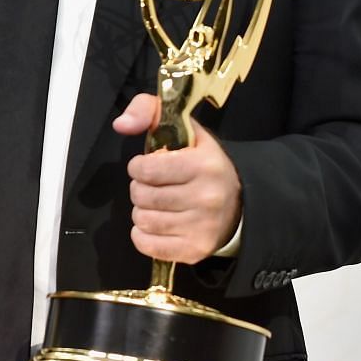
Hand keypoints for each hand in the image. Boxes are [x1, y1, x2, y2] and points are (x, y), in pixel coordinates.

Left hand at [118, 93, 241, 264]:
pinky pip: (147, 245)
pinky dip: (142, 234)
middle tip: (152, 186)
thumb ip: (149, 110)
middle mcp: (205, 198)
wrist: (240, 203)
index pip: (147, 170)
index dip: (138, 167)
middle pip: (142, 196)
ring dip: (141, 211)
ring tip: (155, 204)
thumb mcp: (185, 128)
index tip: (146, 167)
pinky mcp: (195, 250)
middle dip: (140, 188)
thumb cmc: (204, 163)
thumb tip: (121, 124)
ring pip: (143, 220)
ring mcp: (201, 227)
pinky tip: (155, 224)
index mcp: (203, 165)